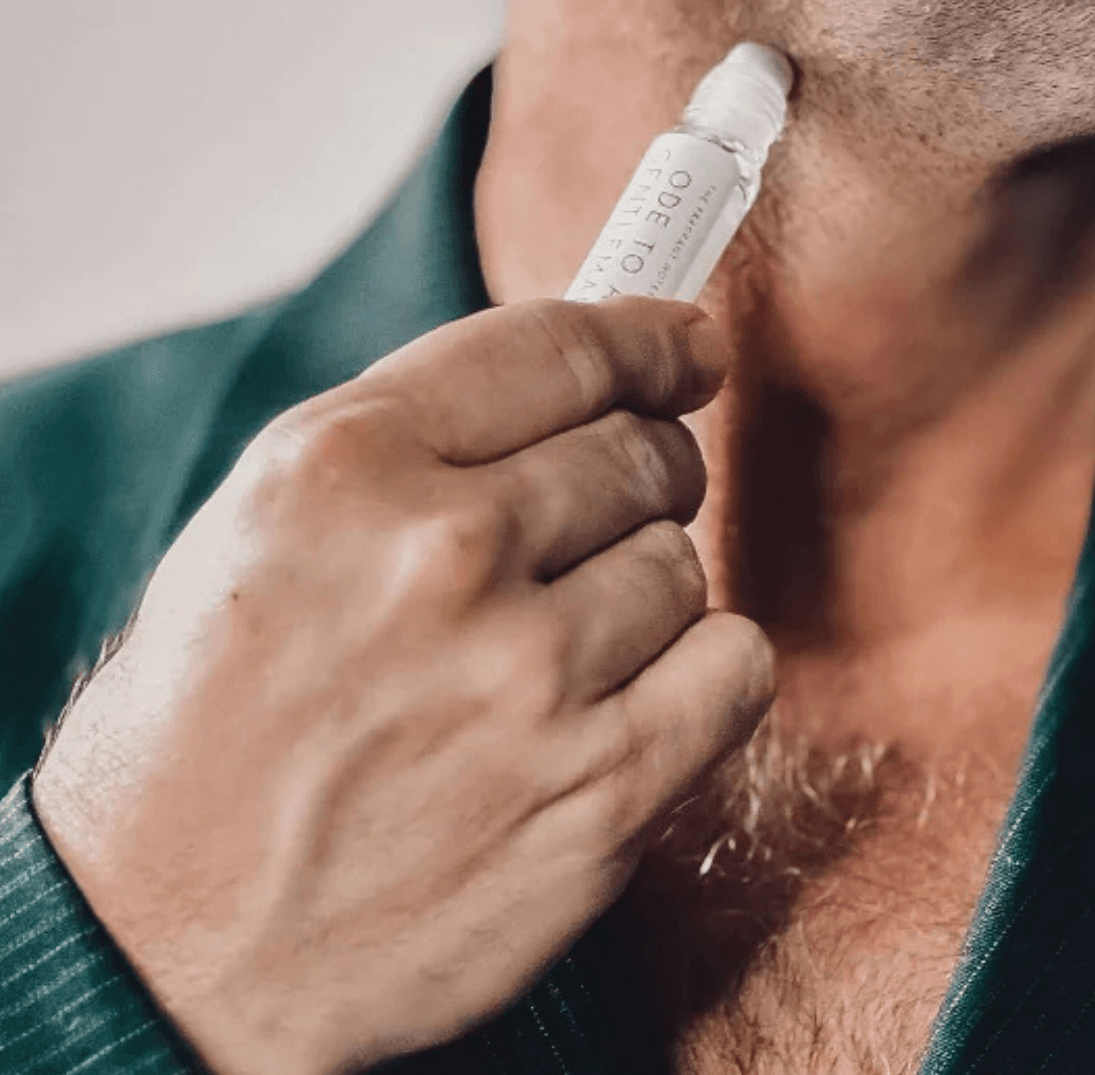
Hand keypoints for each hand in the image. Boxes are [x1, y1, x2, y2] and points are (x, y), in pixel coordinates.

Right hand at [32, 296, 772, 1074]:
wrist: (160, 956)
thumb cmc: (212, 726)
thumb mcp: (272, 526)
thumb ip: (428, 435)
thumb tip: (600, 373)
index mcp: (346, 464)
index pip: (566, 348)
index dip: (649, 340)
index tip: (688, 347)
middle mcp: (442, 554)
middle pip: (639, 451)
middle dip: (640, 476)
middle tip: (603, 521)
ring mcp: (528, 677)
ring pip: (681, 563)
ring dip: (642, 598)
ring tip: (549, 654)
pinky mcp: (598, 791)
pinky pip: (733, 666)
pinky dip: (702, 678)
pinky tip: (626, 706)